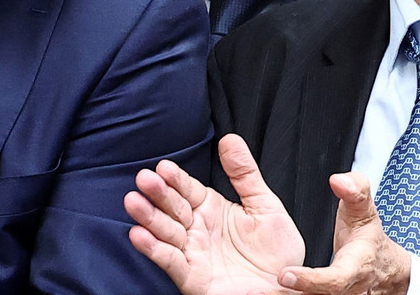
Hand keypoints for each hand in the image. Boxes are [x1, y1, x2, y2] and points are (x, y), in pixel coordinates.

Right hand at [125, 134, 305, 294]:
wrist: (286, 287)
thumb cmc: (276, 250)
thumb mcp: (264, 204)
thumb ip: (244, 173)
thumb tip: (230, 140)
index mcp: (211, 209)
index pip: (188, 189)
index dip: (176, 179)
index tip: (163, 167)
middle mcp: (197, 229)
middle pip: (173, 208)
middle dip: (157, 194)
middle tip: (144, 179)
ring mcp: (193, 253)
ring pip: (165, 232)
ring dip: (149, 218)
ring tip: (134, 203)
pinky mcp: (192, 278)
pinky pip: (170, 262)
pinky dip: (153, 249)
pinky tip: (139, 235)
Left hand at [276, 173, 409, 294]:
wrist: (382, 268)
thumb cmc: (369, 239)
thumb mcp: (365, 210)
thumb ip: (355, 190)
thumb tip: (339, 181)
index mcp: (357, 268)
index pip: (335, 280)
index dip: (310, 280)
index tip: (284, 274)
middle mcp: (348, 290)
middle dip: (296, 290)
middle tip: (270, 281)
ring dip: (290, 294)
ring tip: (262, 289)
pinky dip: (293, 294)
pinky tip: (270, 290)